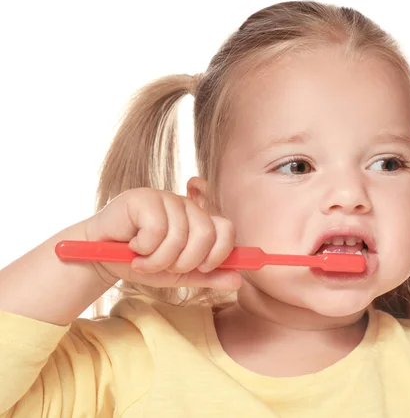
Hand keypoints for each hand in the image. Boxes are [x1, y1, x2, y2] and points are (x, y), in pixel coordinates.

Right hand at [84, 187, 240, 290]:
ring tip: (143, 260)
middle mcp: (187, 206)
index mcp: (200, 221)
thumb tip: (239, 280)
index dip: (218, 254)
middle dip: (184, 262)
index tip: (201, 268)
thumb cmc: (142, 263)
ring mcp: (166, 198)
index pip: (227, 229)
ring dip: (158, 260)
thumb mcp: (180, 276)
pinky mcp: (144, 197)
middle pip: (205, 234)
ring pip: (179, 236)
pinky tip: (133, 245)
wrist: (102, 258)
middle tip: (164, 266)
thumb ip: (209, 277)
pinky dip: (144, 247)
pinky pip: (157, 229)